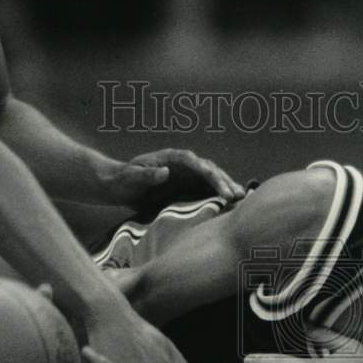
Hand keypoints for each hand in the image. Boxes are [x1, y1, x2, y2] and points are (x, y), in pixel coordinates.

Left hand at [104, 148, 244, 208]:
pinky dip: (220, 195)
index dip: (208, 173)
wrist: (121, 186)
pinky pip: (207, 189)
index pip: (195, 163)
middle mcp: (184, 164)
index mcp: (172, 158)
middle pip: (209, 170)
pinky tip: (231, 204)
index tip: (219, 187)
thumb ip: (147, 174)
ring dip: (226, 187)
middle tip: (236, 196)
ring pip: (213, 179)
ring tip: (240, 198)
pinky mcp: (189, 186)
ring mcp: (188, 175)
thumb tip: (165, 172)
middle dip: (224, 182)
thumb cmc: (124, 179)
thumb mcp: (131, 177)